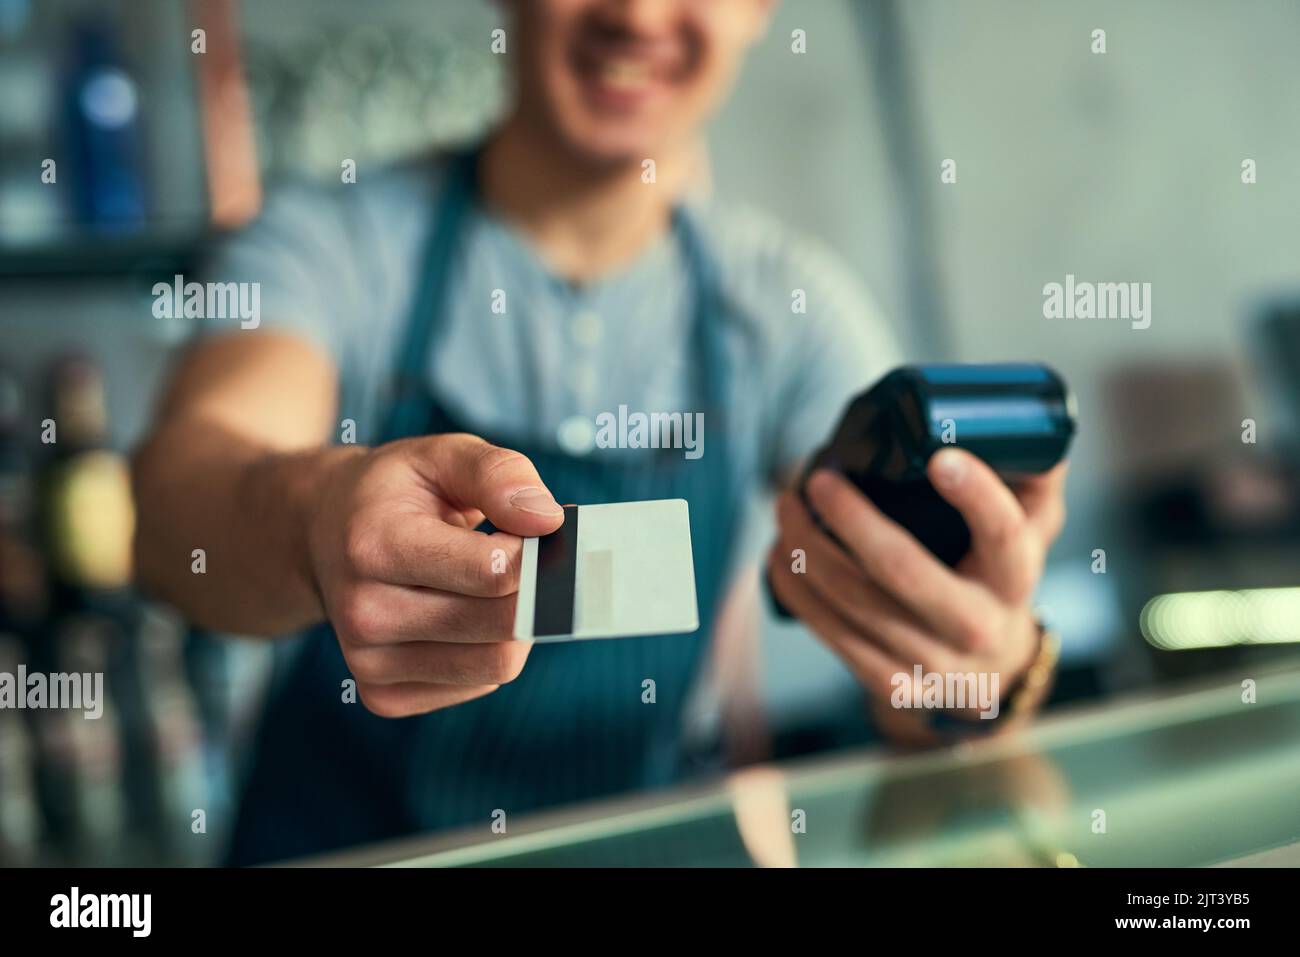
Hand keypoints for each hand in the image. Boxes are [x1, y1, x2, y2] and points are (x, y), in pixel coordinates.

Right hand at [305, 433, 564, 716]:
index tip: (530, 532)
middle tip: (524, 560)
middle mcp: (364, 612)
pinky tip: (464, 614)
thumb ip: (499, 474)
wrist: (322, 532)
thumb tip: (547, 520)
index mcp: (375, 544)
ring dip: (514, 624)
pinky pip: (480, 684)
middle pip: (503, 624)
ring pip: (498, 664)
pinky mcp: (382, 695)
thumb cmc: (394, 492)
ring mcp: (368, 662)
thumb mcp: (442, 456)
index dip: (530, 552)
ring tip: (489, 586)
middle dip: (532, 591)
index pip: (492, 571)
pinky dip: (489, 650)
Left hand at [768, 448, 1066, 725]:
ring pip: (851, 600)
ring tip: (786, 506)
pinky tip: (779, 555)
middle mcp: (976, 625)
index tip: (939, 458)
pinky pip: (831, 632)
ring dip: (805, 548)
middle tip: (818, 479)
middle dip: (849, 518)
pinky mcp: (891, 682)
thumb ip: (1034, 469)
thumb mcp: (1034, 526)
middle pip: (901, 569)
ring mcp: (931, 661)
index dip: (975, 495)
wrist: (992, 670)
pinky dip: (796, 589)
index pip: (1003, 534)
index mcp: (1015, 577)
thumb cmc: (998, 574)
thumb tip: (1017, 413)